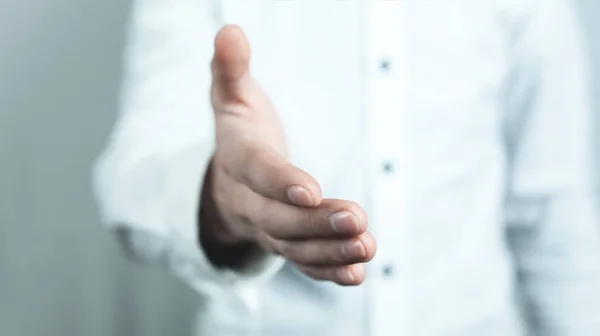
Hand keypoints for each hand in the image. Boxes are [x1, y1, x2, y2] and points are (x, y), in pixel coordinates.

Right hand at [200, 25, 375, 285]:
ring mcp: (267, 227)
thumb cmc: (240, 131)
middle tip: (357, 221)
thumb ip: (230, 69)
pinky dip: (328, 271)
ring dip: (330, 251)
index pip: (257, 172)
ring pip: (294, 247)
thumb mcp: (230, 97)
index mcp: (238, 158)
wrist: (227, 181)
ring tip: (366, 247)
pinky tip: (356, 272)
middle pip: (278, 219)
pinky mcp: (286, 244)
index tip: (309, 189)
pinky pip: (303, 263)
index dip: (280, 181)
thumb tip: (229, 31)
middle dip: (316, 223)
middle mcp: (249, 200)